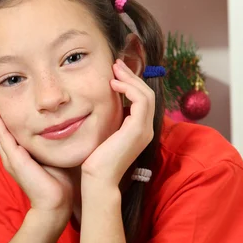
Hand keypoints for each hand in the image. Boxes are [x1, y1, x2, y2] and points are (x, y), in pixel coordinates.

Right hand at [0, 83, 74, 215]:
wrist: (56, 204)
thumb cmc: (58, 182)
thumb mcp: (52, 155)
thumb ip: (51, 142)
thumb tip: (61, 126)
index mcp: (17, 153)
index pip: (4, 127)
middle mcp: (9, 153)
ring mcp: (9, 156)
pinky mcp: (13, 158)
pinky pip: (1, 133)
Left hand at [81, 60, 154, 186]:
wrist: (98, 179)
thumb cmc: (96, 159)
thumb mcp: (104, 133)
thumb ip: (109, 119)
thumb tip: (101, 102)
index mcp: (139, 129)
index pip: (143, 99)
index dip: (131, 82)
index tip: (116, 72)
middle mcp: (146, 129)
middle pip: (147, 93)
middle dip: (132, 76)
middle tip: (116, 64)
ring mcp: (144, 130)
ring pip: (146, 94)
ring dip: (130, 79)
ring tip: (115, 70)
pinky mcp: (138, 130)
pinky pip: (141, 101)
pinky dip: (129, 89)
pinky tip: (114, 84)